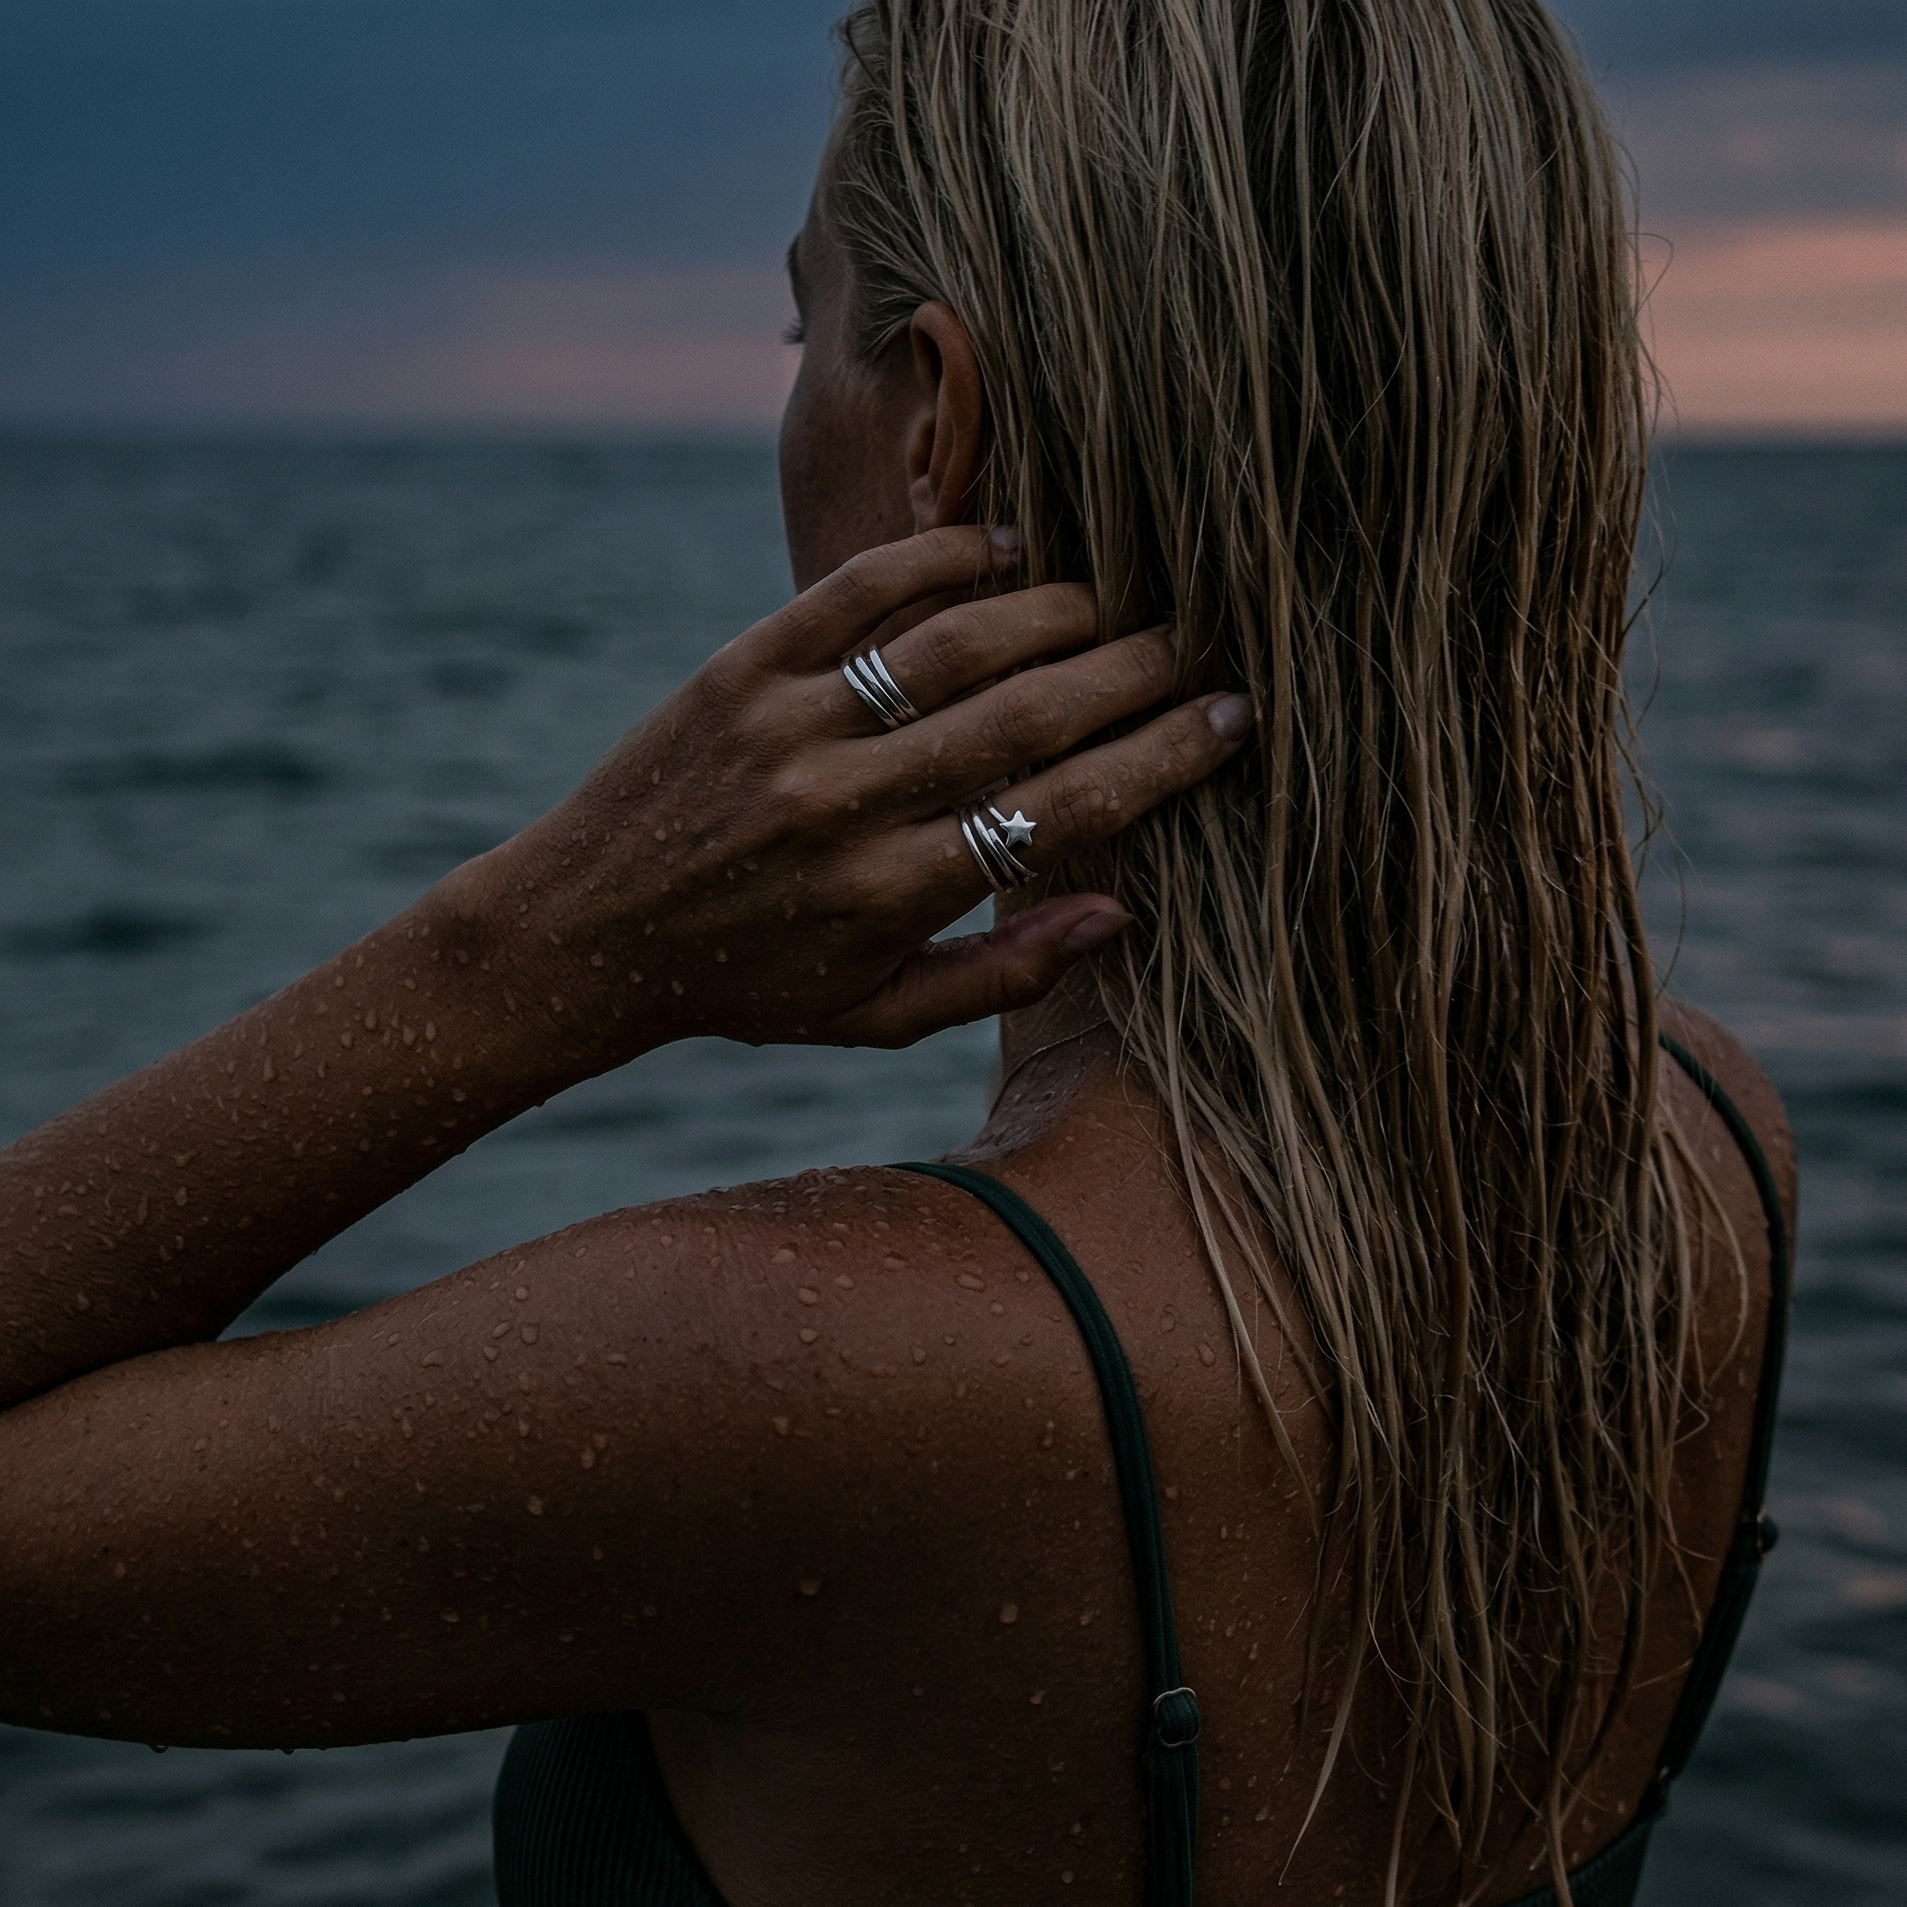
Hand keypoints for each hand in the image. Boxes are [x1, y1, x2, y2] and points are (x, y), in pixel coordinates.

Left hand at [448, 525, 1249, 1057]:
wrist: (582, 937)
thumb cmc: (748, 984)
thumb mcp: (873, 1019)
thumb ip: (999, 978)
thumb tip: (1124, 910)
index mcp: (893, 898)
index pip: (1060, 815)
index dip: (1162, 762)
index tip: (1232, 722)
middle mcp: (847, 808)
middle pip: (1025, 719)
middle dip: (1133, 674)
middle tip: (1197, 644)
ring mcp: (789, 729)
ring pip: (951, 648)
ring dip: (1052, 612)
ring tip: (1116, 600)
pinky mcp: (738, 671)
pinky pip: (851, 594)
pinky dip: (934, 557)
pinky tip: (1002, 543)